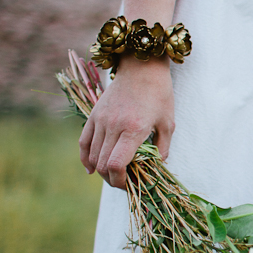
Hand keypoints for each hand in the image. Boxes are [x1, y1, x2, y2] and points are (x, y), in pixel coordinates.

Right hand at [79, 56, 174, 189]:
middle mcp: (113, 126)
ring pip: (93, 155)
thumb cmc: (160, 95)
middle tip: (124, 183)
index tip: (128, 185)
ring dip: (101, 170)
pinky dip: (86, 157)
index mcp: (133, 130)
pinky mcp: (93, 115)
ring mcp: (100, 120)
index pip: (117, 164)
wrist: (142, 67)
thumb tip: (157, 168)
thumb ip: (162, 148)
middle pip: (103, 164)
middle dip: (112, 179)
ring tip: (113, 175)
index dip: (120, 181)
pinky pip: (83, 142)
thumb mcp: (168, 123)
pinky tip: (91, 168)